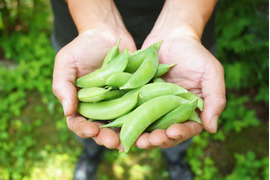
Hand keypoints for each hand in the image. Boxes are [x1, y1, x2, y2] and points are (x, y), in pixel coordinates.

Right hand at [52, 28, 135, 149]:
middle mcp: (99, 107)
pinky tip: (145, 125)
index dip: (83, 129)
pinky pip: (136, 110)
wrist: (107, 34)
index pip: (78, 122)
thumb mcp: (66, 63)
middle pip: (101, 129)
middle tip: (113, 142)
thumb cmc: (82, 48)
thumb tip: (68, 112)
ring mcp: (117, 103)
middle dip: (106, 138)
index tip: (91, 130)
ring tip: (130, 141)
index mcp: (80, 103)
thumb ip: (63, 86)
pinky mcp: (133, 96)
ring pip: (120, 125)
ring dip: (124, 135)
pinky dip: (140, 119)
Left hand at [134, 33, 225, 148]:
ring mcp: (153, 106)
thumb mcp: (211, 73)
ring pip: (147, 127)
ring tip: (134, 139)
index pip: (187, 129)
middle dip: (157, 139)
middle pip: (165, 133)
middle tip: (149, 140)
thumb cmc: (194, 53)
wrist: (170, 36)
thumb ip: (215, 99)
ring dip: (140, 135)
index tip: (172, 132)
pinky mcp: (138, 98)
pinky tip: (120, 126)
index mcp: (190, 110)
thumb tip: (212, 129)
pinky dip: (126, 121)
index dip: (180, 134)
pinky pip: (131, 112)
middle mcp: (171, 112)